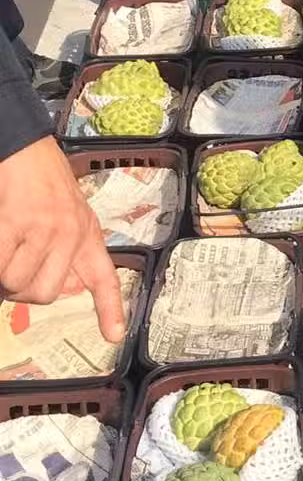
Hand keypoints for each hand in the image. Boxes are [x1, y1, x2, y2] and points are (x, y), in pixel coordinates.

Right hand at [0, 136, 123, 341]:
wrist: (22, 144)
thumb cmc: (39, 179)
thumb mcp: (67, 212)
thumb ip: (67, 249)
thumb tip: (64, 288)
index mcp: (86, 233)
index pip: (105, 278)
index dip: (111, 310)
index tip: (114, 336)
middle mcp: (70, 233)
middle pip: (43, 294)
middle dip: (19, 290)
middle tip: (9, 268)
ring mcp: (43, 227)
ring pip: (15, 281)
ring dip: (0, 274)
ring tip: (3, 247)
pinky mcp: (14, 220)